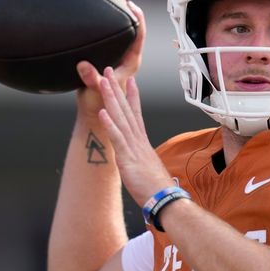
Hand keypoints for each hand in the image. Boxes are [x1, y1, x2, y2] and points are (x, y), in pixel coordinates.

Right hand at [75, 0, 145, 122]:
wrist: (95, 116)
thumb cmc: (100, 106)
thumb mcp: (95, 91)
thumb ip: (91, 79)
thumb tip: (84, 65)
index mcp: (131, 62)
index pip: (140, 35)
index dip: (137, 18)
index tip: (130, 4)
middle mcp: (127, 58)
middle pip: (132, 28)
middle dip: (124, 9)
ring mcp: (118, 58)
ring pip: (121, 31)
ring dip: (114, 14)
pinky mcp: (107, 60)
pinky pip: (109, 37)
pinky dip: (104, 24)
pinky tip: (93, 15)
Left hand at [97, 67, 173, 205]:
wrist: (166, 200)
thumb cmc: (158, 189)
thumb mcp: (148, 170)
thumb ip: (143, 161)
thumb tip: (141, 161)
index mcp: (143, 143)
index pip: (137, 114)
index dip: (132, 96)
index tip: (129, 80)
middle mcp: (139, 141)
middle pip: (127, 110)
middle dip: (117, 89)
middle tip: (111, 70)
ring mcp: (134, 148)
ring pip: (121, 119)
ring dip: (112, 99)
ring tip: (104, 82)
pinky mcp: (128, 159)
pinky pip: (117, 139)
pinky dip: (110, 125)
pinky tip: (103, 112)